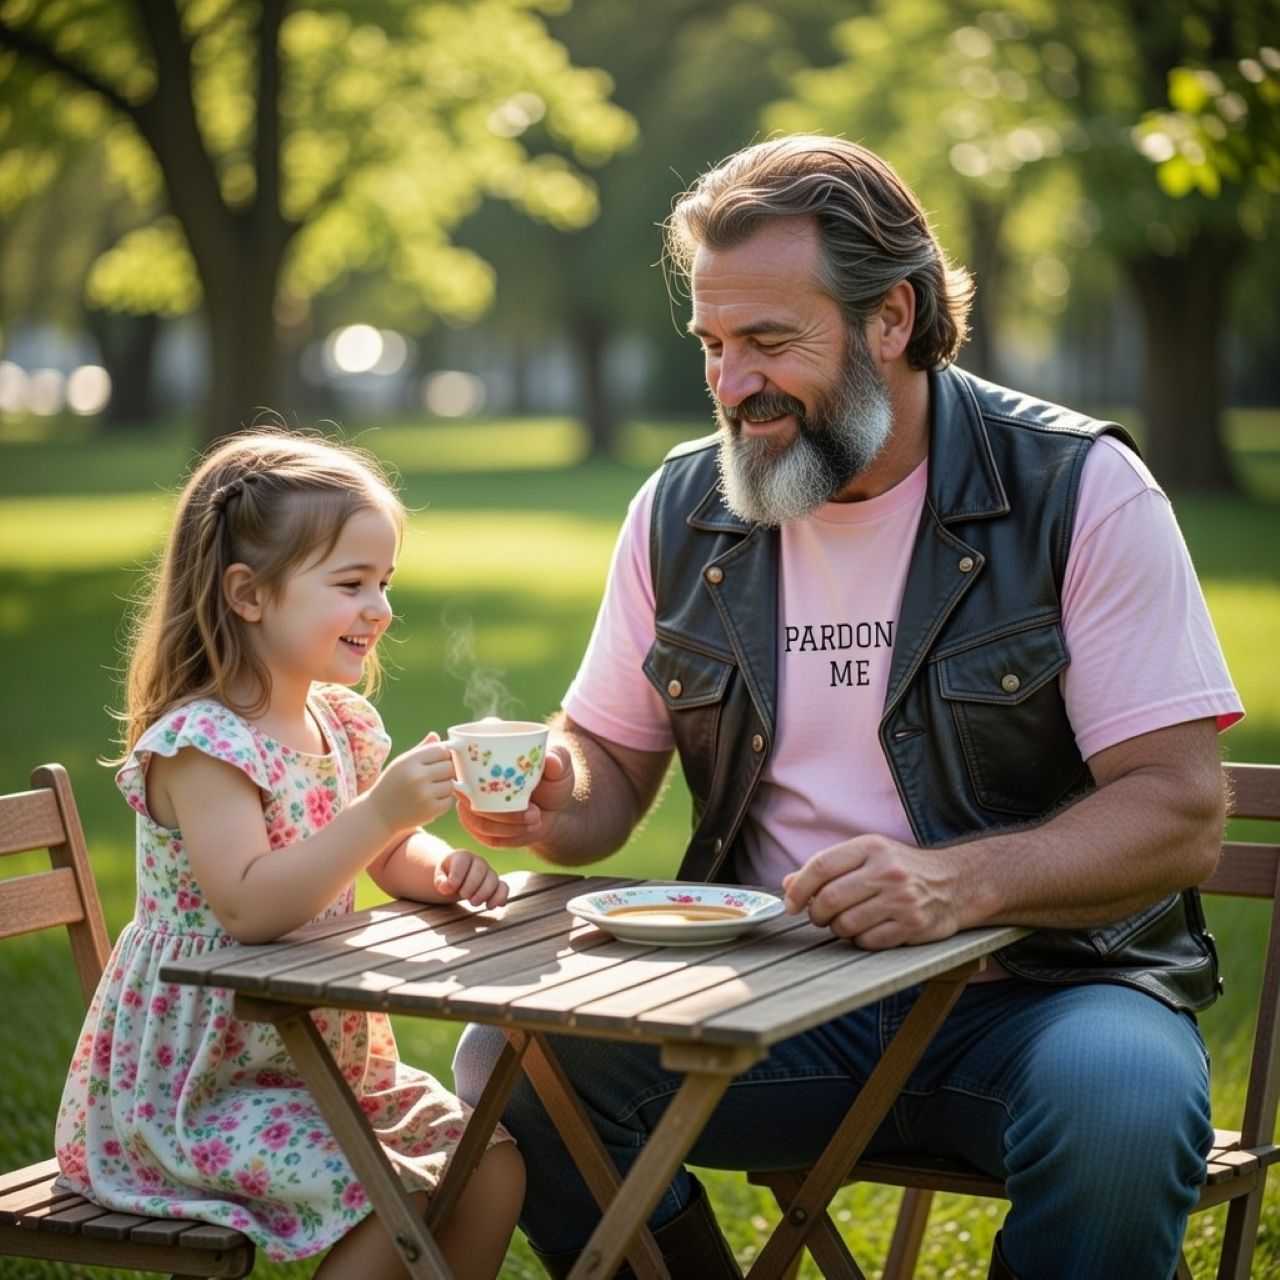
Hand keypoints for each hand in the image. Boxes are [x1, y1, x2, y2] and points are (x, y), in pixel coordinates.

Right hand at [367, 732, 456, 832]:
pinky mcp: (430, 811)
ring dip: (445, 786)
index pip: (441, 750)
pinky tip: (429, 801)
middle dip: (447, 770)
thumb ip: (421, 749)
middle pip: (450, 766)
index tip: (440, 759)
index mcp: (410, 761)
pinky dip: (442, 801)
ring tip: (431, 788)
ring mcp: (424, 795)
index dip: (444, 754)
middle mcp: (418, 777)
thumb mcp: (401, 763)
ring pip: (451, 784)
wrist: (378, 814)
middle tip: (436, 775)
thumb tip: (436, 736)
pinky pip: (448, 801)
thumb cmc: (391, 784)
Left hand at [433, 849, 508, 908]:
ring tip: (472, 903)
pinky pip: (504, 888)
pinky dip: (499, 897)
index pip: (463, 860)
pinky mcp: (496, 885)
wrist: (455, 880)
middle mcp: (478, 862)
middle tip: (463, 896)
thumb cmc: (446, 878)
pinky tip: (489, 906)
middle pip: (480, 869)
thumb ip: (441, 881)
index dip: (458, 875)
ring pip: (493, 879)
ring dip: (483, 894)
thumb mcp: (439, 878)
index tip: (452, 886)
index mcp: (462, 856)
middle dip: (471, 886)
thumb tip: (448, 886)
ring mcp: (489, 873)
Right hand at [455, 744, 575, 849]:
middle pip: (471, 800)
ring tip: (537, 820)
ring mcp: (471, 808)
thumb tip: (553, 761)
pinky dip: (511, 837)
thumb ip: (559, 759)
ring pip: (480, 822)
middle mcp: (469, 784)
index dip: (470, 777)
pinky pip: (488, 839)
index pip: (460, 765)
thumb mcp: (559, 767)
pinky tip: (529, 830)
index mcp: (481, 759)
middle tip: (535, 812)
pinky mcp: (480, 830)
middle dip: (504, 812)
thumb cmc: (551, 779)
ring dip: (509, 827)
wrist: (552, 807)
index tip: (505, 788)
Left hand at [782, 834, 960, 948]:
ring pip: (845, 924)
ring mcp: (901, 899)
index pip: (821, 867)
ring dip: (837, 929)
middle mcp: (886, 871)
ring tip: (846, 922)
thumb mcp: (867, 855)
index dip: (798, 889)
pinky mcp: (912, 926)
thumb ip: (828, 868)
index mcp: (870, 847)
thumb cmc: (901, 869)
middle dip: (816, 914)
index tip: (791, 904)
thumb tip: (787, 884)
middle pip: (829, 899)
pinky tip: (867, 930)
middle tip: (819, 917)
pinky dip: (859, 940)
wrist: (955, 883)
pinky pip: (867, 941)